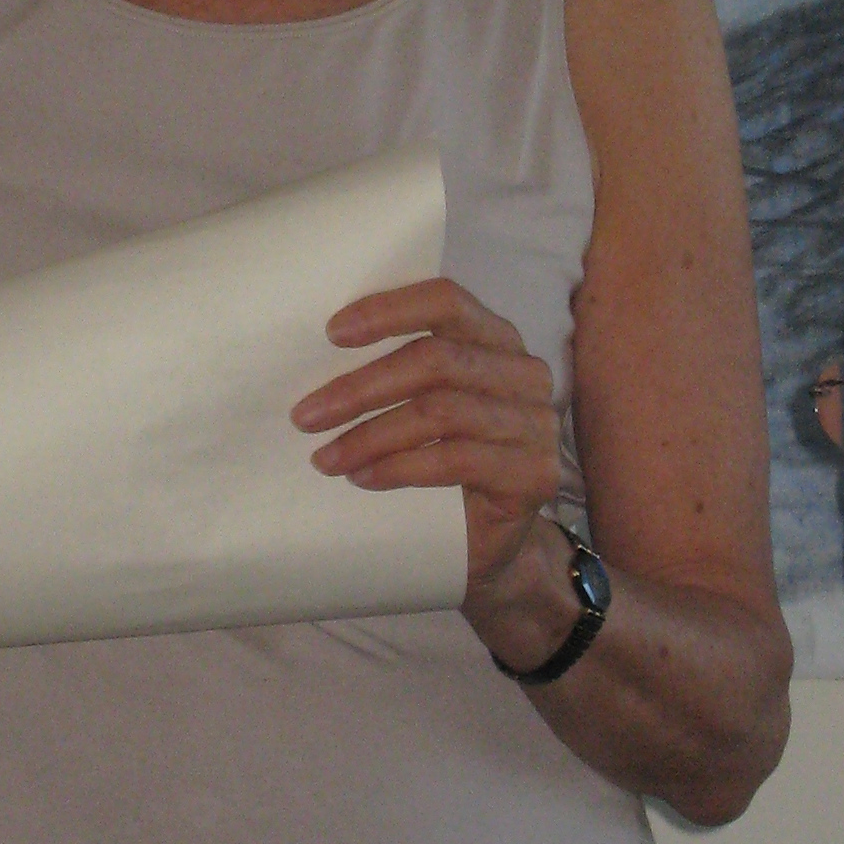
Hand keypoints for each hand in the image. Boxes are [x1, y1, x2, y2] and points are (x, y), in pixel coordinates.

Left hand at [292, 278, 562, 594]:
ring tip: (325, 458)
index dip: (388, 311)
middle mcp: (525, 372)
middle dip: (362, 387)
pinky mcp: (535, 474)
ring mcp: (536, 423)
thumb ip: (398, 372)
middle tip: (307, 416)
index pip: (446, 300)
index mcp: (496, 337)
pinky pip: (456, 461)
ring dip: (371, 436)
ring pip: (441, 412)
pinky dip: (400, 468)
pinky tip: (363, 478)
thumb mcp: (425, 403)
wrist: (491, 542)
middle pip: (436, 361)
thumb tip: (311, 360)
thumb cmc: (446, 463)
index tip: (332, 333)